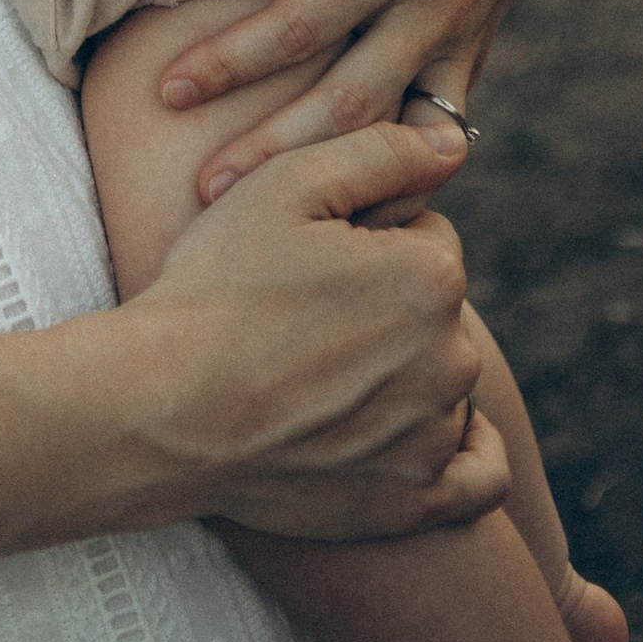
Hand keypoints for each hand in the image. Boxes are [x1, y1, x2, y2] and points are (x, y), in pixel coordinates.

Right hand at [132, 118, 507, 545]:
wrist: (164, 407)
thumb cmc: (217, 285)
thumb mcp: (284, 187)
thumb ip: (381, 152)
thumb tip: (454, 140)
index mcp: (430, 276)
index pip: (427, 236)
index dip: (369, 236)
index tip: (313, 255)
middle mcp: (452, 360)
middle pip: (438, 310)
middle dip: (389, 302)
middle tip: (308, 312)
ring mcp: (435, 437)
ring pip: (445, 381)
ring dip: (407, 369)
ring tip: (321, 370)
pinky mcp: (415, 501)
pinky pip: (479, 476)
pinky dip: (464, 450)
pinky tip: (428, 430)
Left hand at [157, 0, 535, 192]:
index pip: (302, 21)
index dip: (234, 61)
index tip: (169, 92)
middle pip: (347, 101)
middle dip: (275, 151)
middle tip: (203, 193)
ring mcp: (463, 28)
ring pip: (400, 128)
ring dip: (341, 175)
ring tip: (275, 216)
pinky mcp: (480, 40)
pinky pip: (444, 121)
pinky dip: (408, 167)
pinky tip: (364, 210)